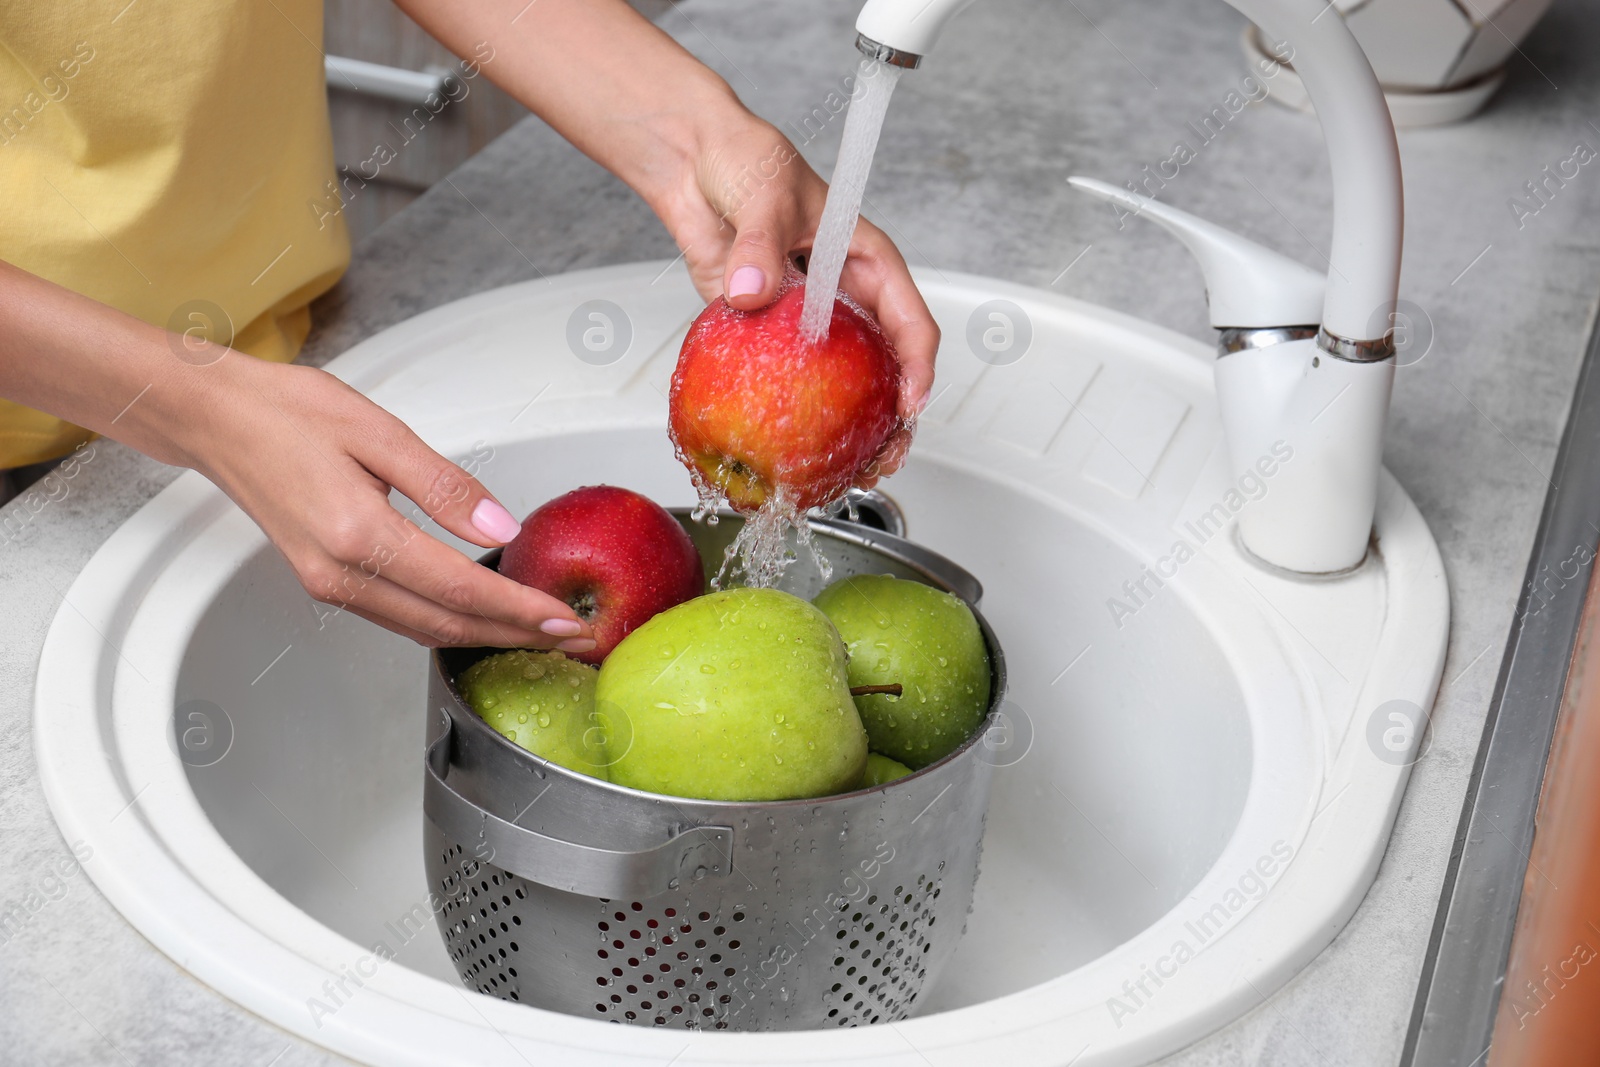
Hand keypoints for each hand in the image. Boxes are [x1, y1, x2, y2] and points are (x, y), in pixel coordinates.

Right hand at [185, 356, 595, 649]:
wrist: (215, 419)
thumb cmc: (286, 412)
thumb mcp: (377, 430)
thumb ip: (445, 484)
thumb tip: (500, 525)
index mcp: (357, 534)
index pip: (460, 587)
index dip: (519, 609)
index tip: (563, 621)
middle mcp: (340, 574)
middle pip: (447, 623)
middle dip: (514, 635)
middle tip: (570, 638)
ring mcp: (329, 585)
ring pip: (424, 629)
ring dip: (484, 634)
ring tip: (536, 632)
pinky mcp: (325, 583)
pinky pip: (400, 617)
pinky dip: (447, 622)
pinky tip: (479, 613)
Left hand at [654, 115, 939, 452]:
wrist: (693, 162)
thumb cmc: (746, 159)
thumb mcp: (763, 194)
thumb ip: (759, 244)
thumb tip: (752, 291)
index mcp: (865, 260)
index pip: (909, 321)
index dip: (916, 368)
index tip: (908, 406)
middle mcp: (844, 295)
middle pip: (884, 366)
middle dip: (892, 418)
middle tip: (883, 458)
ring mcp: (807, 318)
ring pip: (841, 382)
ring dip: (847, 425)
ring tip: (843, 468)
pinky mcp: (768, 331)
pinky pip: (786, 378)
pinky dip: (790, 412)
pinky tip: (786, 445)